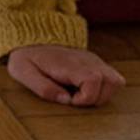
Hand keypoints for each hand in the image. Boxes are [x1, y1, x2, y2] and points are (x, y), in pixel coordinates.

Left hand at [7, 45, 125, 106]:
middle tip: (74, 98)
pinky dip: (104, 88)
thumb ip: (43, 87)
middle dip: (96, 99)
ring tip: (81, 95)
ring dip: (103, 94)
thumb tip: (66, 100)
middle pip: (111, 82)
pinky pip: (112, 78)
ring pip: (116, 81)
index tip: (69, 99)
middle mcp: (86, 60)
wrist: (31, 38)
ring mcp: (93, 60)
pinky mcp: (95, 62)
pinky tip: (85, 89)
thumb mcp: (23, 72)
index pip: (93, 80)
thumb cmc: (27, 57)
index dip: (85, 98)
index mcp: (68, 63)